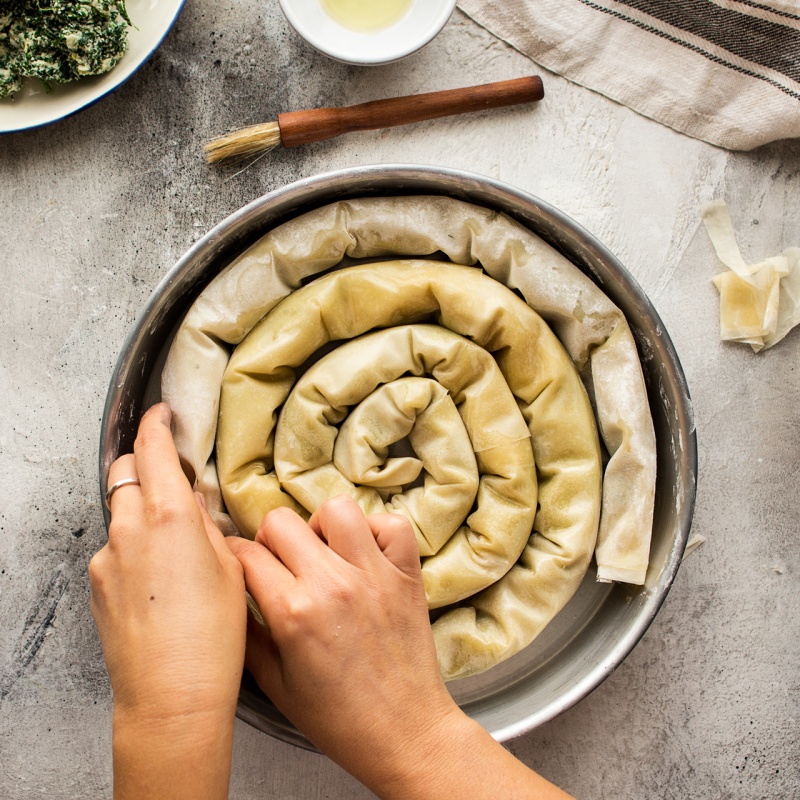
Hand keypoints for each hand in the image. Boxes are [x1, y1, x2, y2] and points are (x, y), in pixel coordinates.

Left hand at [90, 403, 245, 799]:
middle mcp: (129, 529)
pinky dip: (133, 549)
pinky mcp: (97, 586)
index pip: (152, 449)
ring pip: (120, 514)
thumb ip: (207, 526)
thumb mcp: (230, 567)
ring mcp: (107, 558)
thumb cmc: (212, 636)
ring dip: (141, 512)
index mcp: (169, 516)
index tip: (163, 413)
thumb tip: (195, 509)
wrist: (171, 695)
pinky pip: (114, 550)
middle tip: (173, 478)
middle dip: (145, 465)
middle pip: (125, 473)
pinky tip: (160, 581)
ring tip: (175, 547)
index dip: (157, 423)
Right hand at [226, 496, 572, 799]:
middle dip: (270, 539)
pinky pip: (391, 524)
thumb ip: (247, 635)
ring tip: (323, 554)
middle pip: (281, 521)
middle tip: (280, 564)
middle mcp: (333, 583)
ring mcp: (375, 574)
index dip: (234, 556)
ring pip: (337, 509)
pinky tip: (364, 556)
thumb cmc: (338, 718)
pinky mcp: (407, 574)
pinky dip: (375, 531)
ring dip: (321, 527)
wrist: (404, 733)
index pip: (247, 555)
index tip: (240, 564)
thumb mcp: (275, 686)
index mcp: (294, 612)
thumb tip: (231, 594)